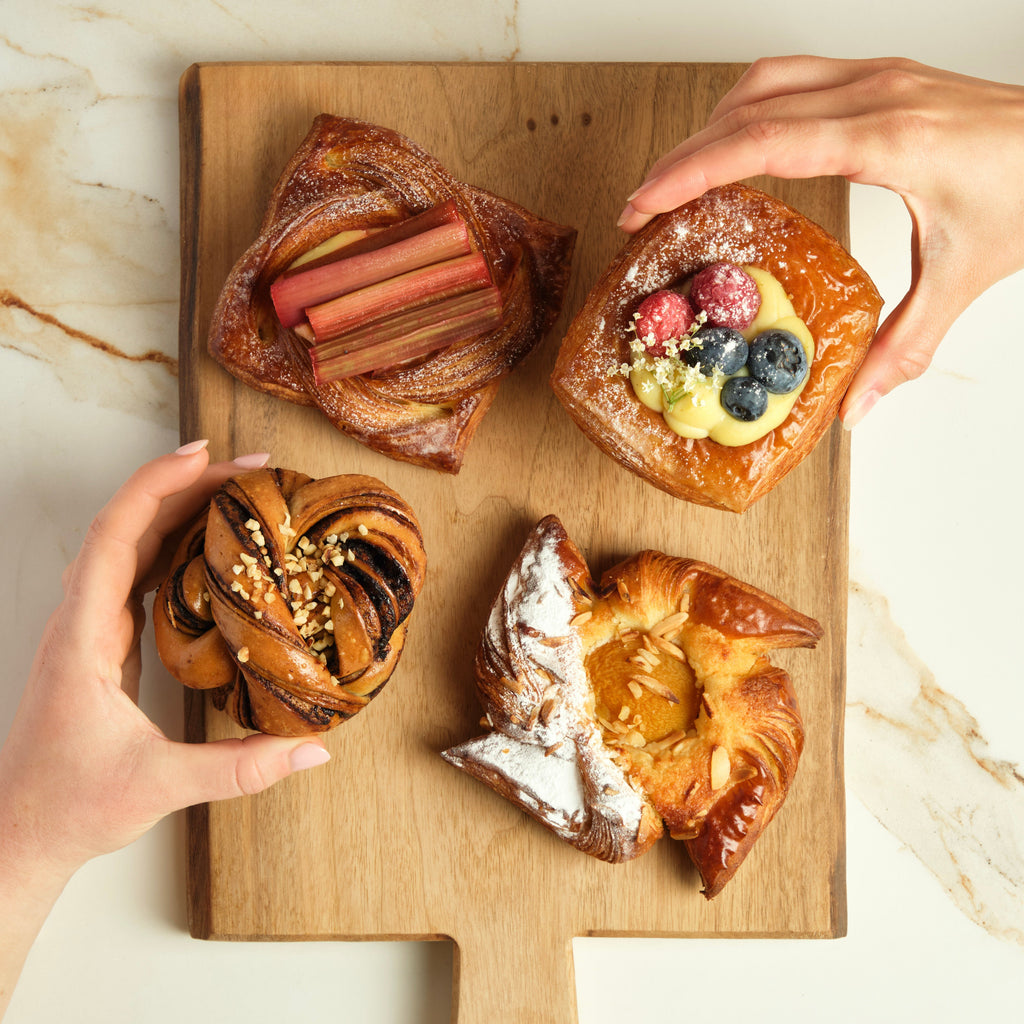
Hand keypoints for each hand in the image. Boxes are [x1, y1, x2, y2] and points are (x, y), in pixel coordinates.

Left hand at [0, 442, 329, 1015]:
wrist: (22, 833)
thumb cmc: (72, 807)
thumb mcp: (160, 786)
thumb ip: (241, 769)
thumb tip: (313, 751)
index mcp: (83, 638)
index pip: (116, 538)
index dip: (156, 487)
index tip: (204, 458)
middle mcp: (80, 622)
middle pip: (127, 528)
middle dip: (183, 487)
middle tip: (245, 470)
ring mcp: (88, 631)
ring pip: (129, 547)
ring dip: (176, 511)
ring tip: (232, 493)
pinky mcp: (102, 646)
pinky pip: (136, 575)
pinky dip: (170, 546)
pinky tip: (207, 547)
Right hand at [616, 57, 1023, 425]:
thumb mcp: (967, 274)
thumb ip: (904, 346)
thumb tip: (855, 405)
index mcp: (889, 137)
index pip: (762, 141)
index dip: (692, 172)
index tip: (645, 204)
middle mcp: (876, 92)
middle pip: (746, 109)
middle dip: (681, 157)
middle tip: (641, 206)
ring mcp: (878, 76)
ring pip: (763, 82)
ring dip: (710, 127)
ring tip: (676, 179)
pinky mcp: (882, 77)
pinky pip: (791, 79)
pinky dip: (746, 112)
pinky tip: (736, 147)